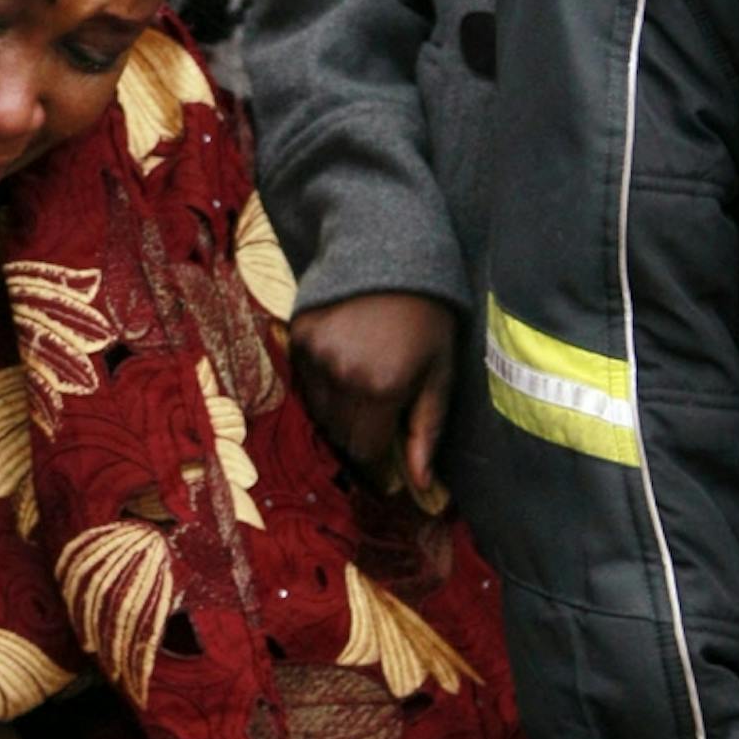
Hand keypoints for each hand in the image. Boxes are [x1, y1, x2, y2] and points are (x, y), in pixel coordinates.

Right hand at [289, 291, 454, 496]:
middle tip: (379, 418)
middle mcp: (342, 375)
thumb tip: (421, 485)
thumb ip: (428, 431)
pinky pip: (305, 382)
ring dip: (339, 412)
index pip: (366, 451)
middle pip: (340, 435)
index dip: (377, 460)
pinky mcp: (298, 337)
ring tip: (363, 388)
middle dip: (360, 436)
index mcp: (383, 387)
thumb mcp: (440, 373)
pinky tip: (344, 364)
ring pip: (319, 412)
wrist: (391, 253)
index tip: (387, 459)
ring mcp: (315, 355)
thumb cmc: (427, 318)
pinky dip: (322, 385)